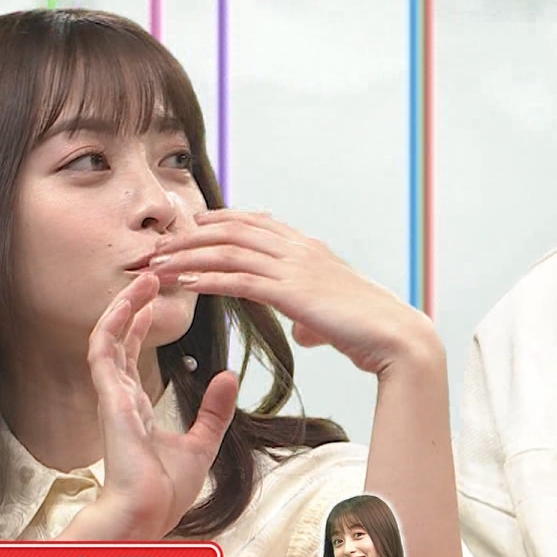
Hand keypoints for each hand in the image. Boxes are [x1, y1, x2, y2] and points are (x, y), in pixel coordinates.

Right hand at [73, 273, 238, 540]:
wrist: (148, 513)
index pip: (131, 355)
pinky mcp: (109, 396)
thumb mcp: (202, 443)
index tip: (154, 302)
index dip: (140, 326)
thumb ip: (212, 411)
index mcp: (134, 407)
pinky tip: (129, 300)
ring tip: (143, 278)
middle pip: (118, 339)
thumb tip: (227, 377)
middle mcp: (119, 396)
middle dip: (132, 306)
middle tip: (150, 277)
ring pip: (107, 337)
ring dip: (123, 306)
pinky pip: (103, 350)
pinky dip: (113, 321)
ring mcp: (111, 395)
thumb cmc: (163, 491)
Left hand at [148, 210, 441, 376]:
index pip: (256, 221)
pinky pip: (240, 281)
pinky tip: (187, 284)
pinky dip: (209, 279)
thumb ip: (312, 315)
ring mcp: (295, 268)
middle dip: (191, 237)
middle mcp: (299, 249)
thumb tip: (304, 329)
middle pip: (232, 231)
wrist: (396, 336)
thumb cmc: (368, 329)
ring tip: (160, 265)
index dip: (220, 219)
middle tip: (161, 247)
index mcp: (308, 247)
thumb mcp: (333, 316)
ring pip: (229, 251)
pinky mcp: (292, 293)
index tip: (192, 223)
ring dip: (189, 257)